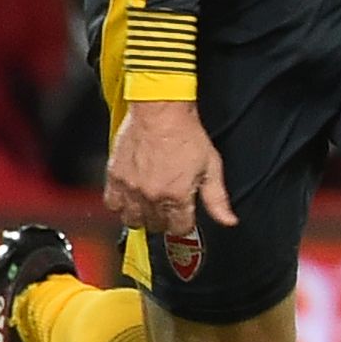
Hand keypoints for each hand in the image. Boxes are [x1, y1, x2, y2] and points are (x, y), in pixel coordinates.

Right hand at [105, 100, 234, 241]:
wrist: (160, 113)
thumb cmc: (186, 134)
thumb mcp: (212, 167)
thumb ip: (218, 199)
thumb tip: (229, 220)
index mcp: (177, 196)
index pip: (179, 229)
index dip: (184, 224)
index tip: (184, 217)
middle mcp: (152, 196)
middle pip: (155, 226)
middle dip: (164, 220)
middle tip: (168, 208)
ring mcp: (130, 188)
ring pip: (132, 220)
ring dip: (142, 217)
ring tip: (150, 205)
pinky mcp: (115, 178)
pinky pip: (112, 204)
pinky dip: (120, 205)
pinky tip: (130, 198)